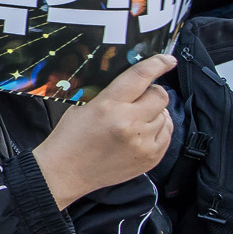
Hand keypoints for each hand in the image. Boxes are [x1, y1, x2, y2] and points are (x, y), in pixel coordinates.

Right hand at [30, 53, 175, 208]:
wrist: (65, 173)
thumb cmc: (70, 139)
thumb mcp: (83, 107)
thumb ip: (111, 94)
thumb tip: (135, 83)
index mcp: (108, 106)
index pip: (141, 76)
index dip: (158, 64)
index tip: (167, 60)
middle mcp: (128, 123)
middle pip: (160, 96)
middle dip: (153, 93)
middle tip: (141, 98)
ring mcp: (142, 142)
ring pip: (165, 116)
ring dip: (154, 114)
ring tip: (136, 121)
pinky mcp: (150, 158)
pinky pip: (167, 134)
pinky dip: (157, 130)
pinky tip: (141, 133)